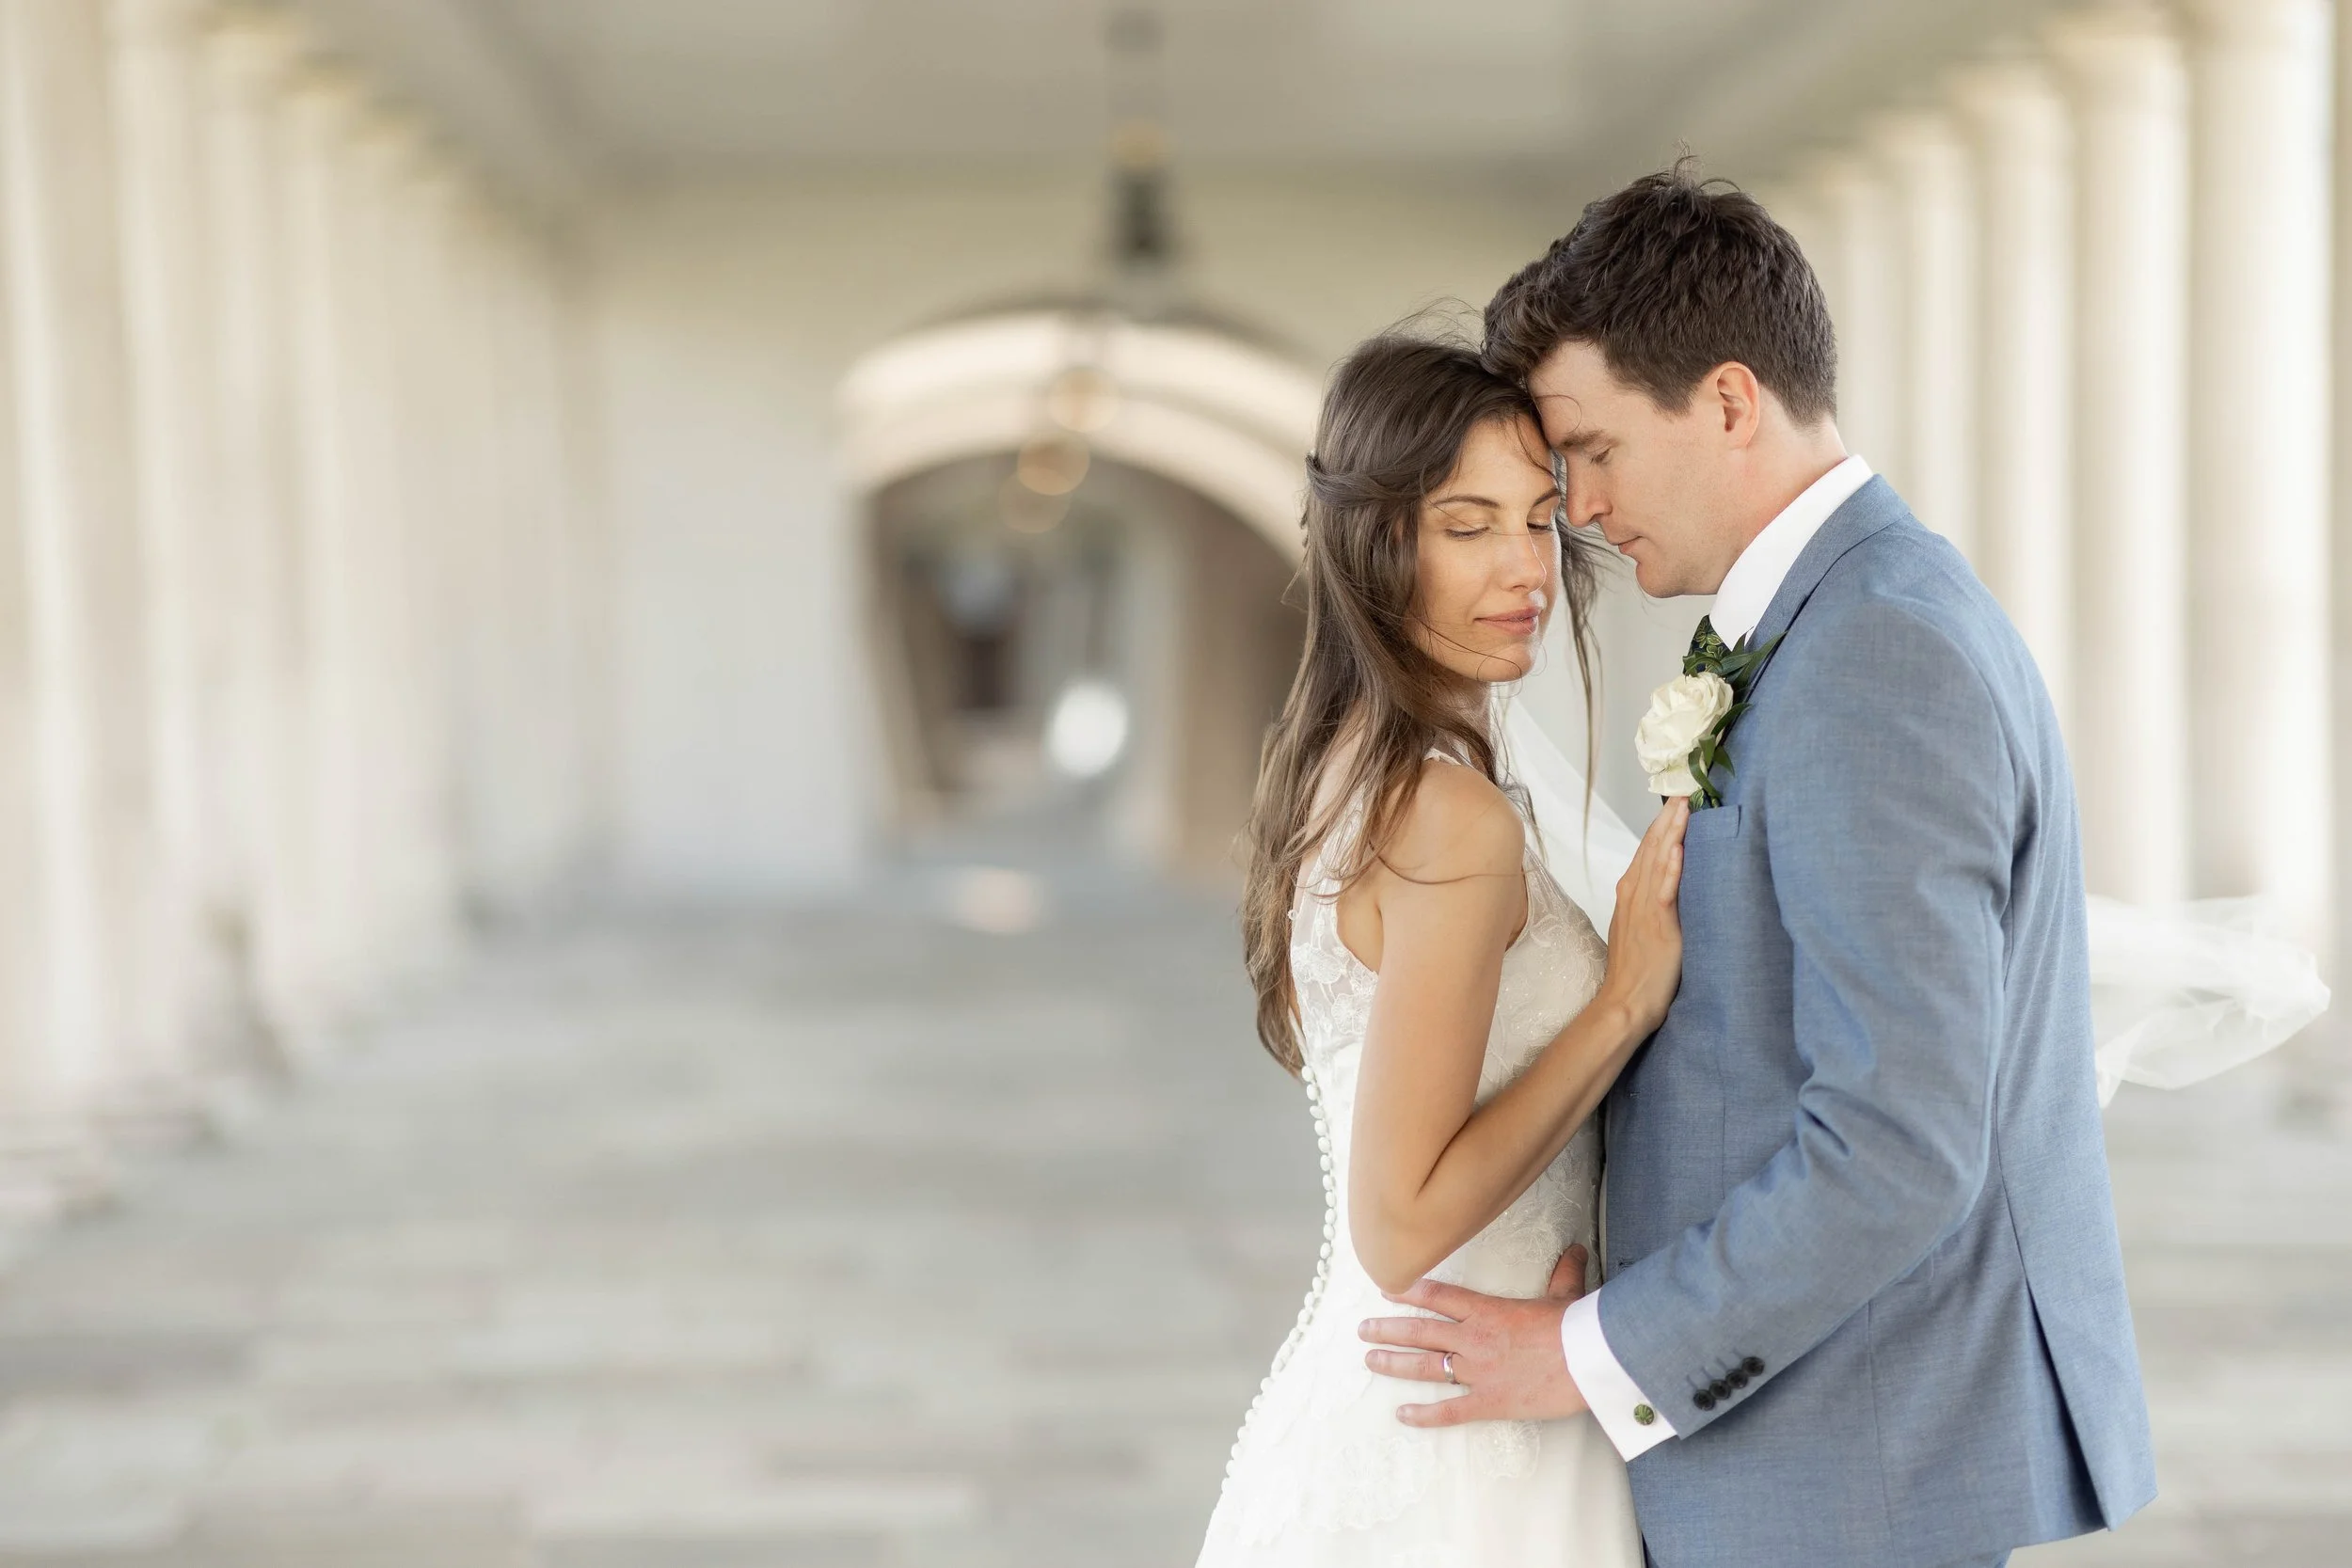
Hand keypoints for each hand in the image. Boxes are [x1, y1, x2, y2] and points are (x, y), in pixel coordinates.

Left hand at [1358, 1246, 1591, 1426]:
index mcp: (1487, 1310)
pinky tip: (1402, 1415)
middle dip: (1388, 1329)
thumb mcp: (1566, 1295)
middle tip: (1363, 1330)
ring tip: (1370, 1360)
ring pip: (1425, 1366)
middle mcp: (1473, 1338)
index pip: (1438, 1296)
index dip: (1408, 1291)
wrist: (1588, 1360)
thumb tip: (1575, 1251)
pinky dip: (1424, 1415)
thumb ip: (1564, 1273)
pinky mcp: (1489, 1401)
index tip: (1386, 1289)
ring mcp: (1477, 1371)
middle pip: (1420, 1331)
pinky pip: (1449, 1410)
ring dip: (1394, 1363)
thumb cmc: (1576, 1328)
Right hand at [1597, 797, 1686, 1035]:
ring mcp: (1643, 909)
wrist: (1624, 1004)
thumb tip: (1666, 889)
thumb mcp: (1639, 930)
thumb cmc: (1635, 974)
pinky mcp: (1656, 925)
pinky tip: (1678, 848)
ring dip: (1669, 833)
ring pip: (1656, 862)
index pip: (1646, 852)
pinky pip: (1663, 891)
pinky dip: (1670, 868)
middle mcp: (1633, 896)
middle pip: (1650, 849)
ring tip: (1681, 806)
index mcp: (1629, 895)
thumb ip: (1649, 906)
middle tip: (1681, 791)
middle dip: (1666, 820)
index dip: (1660, 827)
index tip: (1675, 803)